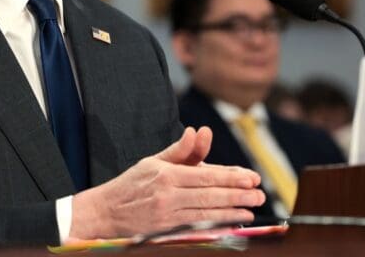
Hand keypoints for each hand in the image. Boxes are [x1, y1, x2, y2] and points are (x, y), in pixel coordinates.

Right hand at [68, 126, 264, 239]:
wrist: (104, 212)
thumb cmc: (131, 185)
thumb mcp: (153, 161)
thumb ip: (180, 150)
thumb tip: (199, 132)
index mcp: (166, 174)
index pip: (207, 175)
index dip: (232, 177)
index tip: (252, 178)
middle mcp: (168, 194)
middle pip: (211, 195)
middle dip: (239, 195)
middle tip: (260, 195)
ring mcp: (166, 216)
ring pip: (207, 213)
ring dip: (232, 212)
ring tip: (251, 210)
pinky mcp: (164, 232)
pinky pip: (196, 228)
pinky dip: (216, 227)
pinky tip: (230, 225)